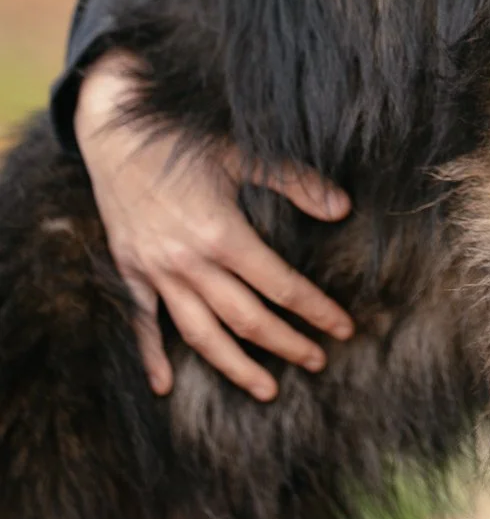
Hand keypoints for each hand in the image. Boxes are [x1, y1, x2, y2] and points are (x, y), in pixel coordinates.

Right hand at [74, 50, 354, 403]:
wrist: (115, 129)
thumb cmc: (185, 138)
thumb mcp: (243, 153)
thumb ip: (295, 182)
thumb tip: (343, 209)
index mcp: (221, 232)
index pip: (280, 285)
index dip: (315, 310)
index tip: (343, 329)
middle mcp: (187, 260)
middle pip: (245, 318)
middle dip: (286, 344)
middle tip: (318, 362)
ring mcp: (155, 271)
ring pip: (199, 333)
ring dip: (234, 366)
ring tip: (267, 389)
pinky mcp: (130, 271)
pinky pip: (141, 324)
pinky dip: (151, 358)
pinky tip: (163, 387)